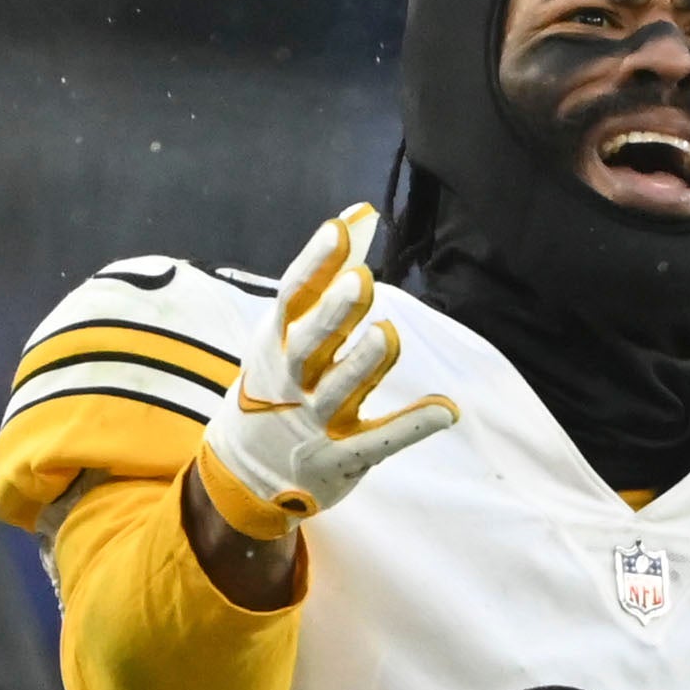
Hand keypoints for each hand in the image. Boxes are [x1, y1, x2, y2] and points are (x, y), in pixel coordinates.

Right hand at [192, 206, 459, 539]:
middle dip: (334, 313)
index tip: (342, 228)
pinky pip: (377, 441)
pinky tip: (445, 409)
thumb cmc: (276, 386)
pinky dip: (410, 426)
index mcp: (275, 344)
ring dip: (363, 364)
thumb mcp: (286, 334)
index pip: (293, 296)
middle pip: (311, 343)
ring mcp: (315, 421)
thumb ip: (325, 281)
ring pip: (340, 391)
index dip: (316, 262)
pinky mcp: (340, 457)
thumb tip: (362, 217)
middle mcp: (291, 380)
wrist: (244, 471)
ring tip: (387, 333)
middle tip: (361, 280)